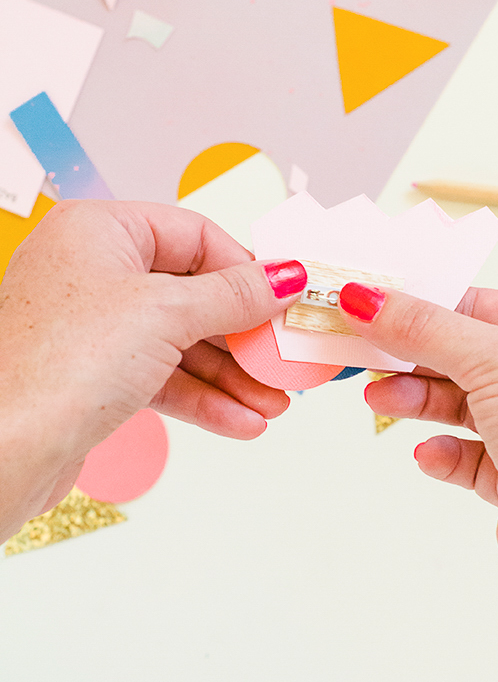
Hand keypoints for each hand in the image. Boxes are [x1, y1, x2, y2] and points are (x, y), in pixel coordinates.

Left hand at [0, 200, 306, 529]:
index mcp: (100, 231)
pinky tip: (241, 421)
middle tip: (284, 357)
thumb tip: (285, 275)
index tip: (287, 297)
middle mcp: (92, 272)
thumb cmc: (59, 364)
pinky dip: (203, 398)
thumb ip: (235, 295)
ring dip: (231, 376)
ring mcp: (92, 328)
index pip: (195, 235)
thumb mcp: (167, 314)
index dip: (246, 268)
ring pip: (180, 343)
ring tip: (273, 403)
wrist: (2, 450)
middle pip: (192, 293)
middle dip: (244, 334)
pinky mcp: (94, 377)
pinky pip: (162, 378)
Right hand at [337, 282, 497, 590]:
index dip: (429, 306)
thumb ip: (424, 329)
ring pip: (463, 407)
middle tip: (366, 355)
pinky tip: (427, 454)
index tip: (376, 307)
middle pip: (467, 357)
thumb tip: (368, 300)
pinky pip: (469, 458)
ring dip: (419, 403)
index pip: (485, 305)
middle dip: (415, 359)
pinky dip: (442, 454)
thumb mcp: (494, 360)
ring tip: (380, 401)